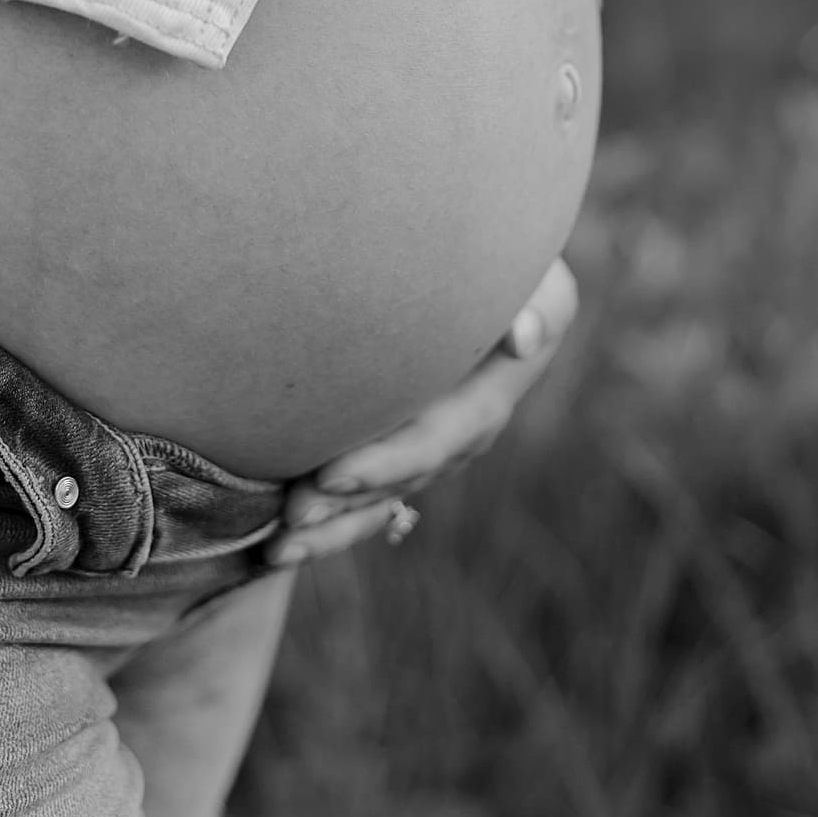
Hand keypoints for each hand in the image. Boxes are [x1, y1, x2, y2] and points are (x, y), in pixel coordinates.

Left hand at [264, 255, 579, 565]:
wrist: (489, 278)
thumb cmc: (511, 266)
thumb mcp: (542, 281)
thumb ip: (538, 306)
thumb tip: (521, 337)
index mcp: (487, 401)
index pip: (434, 440)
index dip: (385, 463)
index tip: (328, 473)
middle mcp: (457, 438)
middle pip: (396, 482)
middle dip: (344, 505)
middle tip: (291, 514)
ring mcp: (424, 450)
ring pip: (375, 502)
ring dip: (327, 529)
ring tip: (275, 550)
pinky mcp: (395, 449)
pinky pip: (362, 497)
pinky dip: (323, 521)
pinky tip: (276, 545)